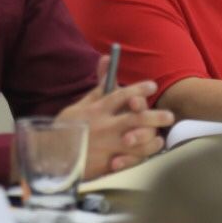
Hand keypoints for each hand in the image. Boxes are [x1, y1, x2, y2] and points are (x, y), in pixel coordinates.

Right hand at [58, 55, 171, 178]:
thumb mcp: (81, 104)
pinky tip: (145, 153)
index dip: (139, 89)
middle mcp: (104, 127)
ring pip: (138, 142)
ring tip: (159, 138)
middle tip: (169, 116)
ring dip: (152, 140)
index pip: (121, 95)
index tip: (152, 86)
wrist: (52, 157)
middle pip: (136, 119)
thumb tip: (106, 58)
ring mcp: (106, 147)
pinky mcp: (106, 164)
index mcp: (97, 110)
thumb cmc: (68, 128)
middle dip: (156, 116)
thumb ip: (100, 85)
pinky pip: (130, 162)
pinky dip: (139, 158)